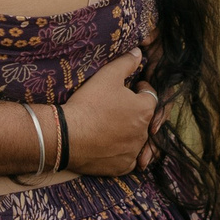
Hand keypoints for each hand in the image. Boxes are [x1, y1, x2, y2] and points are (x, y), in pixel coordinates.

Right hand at [60, 51, 164, 176]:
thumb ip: (126, 62)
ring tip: (111, 125)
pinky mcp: (122, 166)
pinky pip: (128, 160)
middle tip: (116, 107)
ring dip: (128, 132)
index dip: (141, 90)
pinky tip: (110, 146)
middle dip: (134, 112)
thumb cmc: (89, 103)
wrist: (68, 136)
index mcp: (144, 110)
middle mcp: (143, 132)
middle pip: (143, 119)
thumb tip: (139, 53)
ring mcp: (133, 152)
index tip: (132, 87)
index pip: (151, 96)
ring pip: (136, 140)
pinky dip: (122, 153)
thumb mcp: (107, 75)